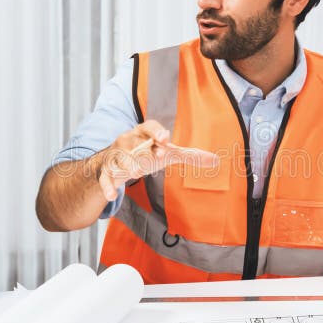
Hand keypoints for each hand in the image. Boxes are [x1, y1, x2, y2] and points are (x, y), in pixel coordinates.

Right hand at [97, 120, 218, 200]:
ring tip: (136, 172)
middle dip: (145, 148)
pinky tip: (112, 196)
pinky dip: (108, 186)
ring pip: (119, 158)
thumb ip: (190, 156)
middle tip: (159, 155)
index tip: (167, 139)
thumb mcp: (168, 154)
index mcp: (143, 133)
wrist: (115, 162)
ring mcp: (116, 155)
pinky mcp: (107, 171)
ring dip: (127, 164)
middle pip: (135, 141)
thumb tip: (216, 160)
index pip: (150, 127)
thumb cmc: (146, 153)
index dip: (158, 132)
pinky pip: (105, 177)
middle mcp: (128, 141)